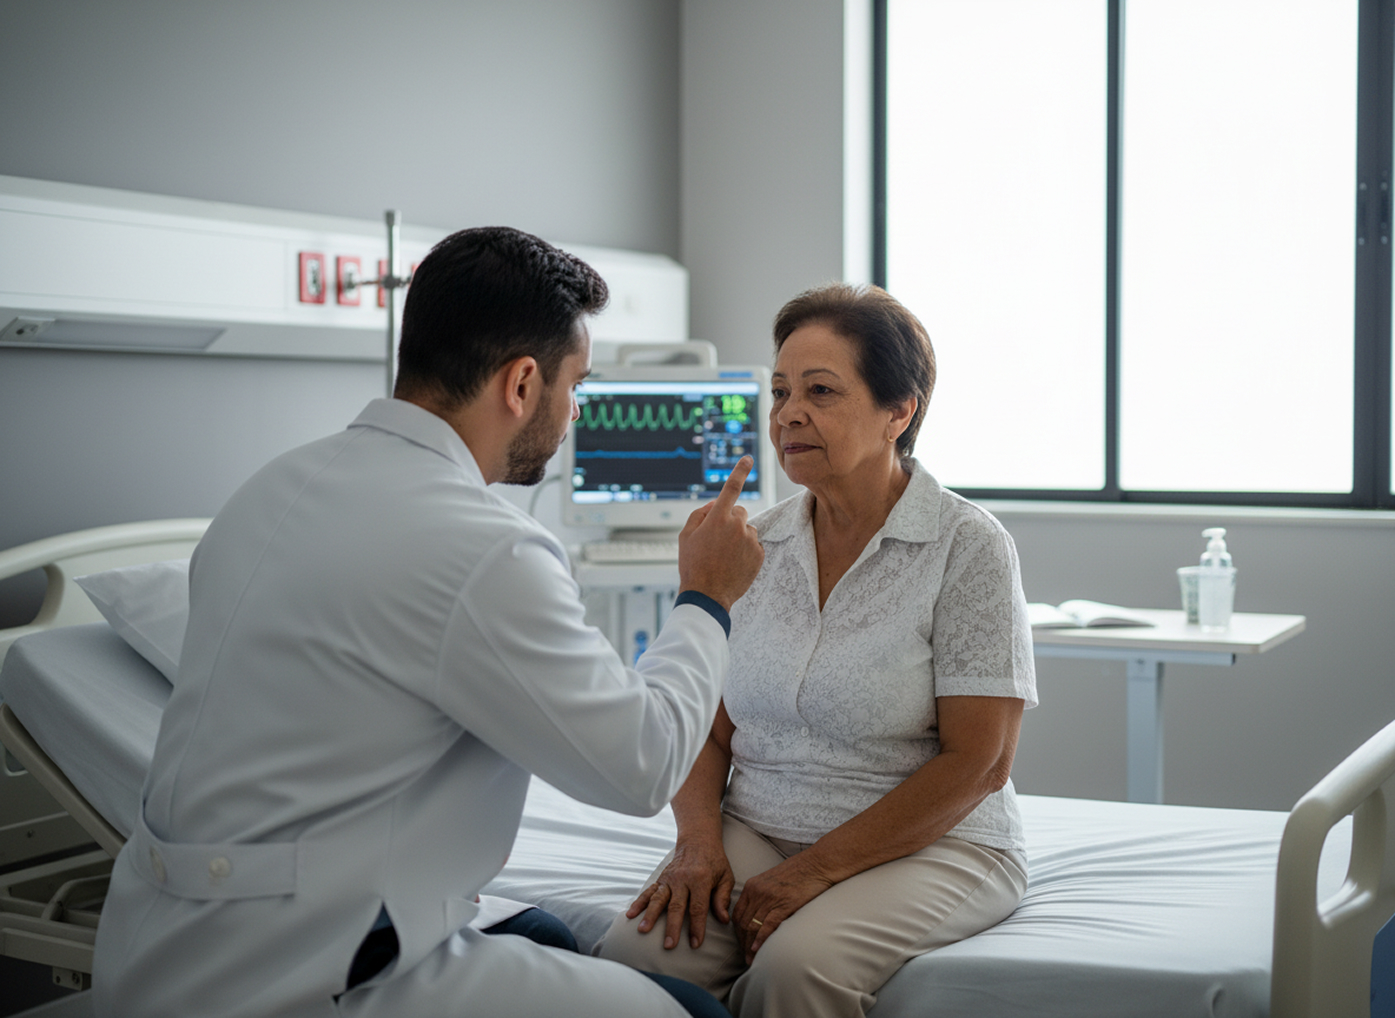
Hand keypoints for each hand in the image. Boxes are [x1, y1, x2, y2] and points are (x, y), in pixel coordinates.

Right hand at [626, 836, 735, 949]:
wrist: (698, 840)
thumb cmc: (715, 861)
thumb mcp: (726, 877)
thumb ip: (723, 898)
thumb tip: (724, 920)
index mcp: (700, 879)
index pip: (698, 907)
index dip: (697, 927)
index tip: (695, 944)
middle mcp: (682, 879)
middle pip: (676, 906)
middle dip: (672, 927)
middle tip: (669, 945)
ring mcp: (669, 879)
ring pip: (658, 899)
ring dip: (650, 915)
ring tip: (643, 930)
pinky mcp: (661, 879)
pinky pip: (648, 892)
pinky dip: (638, 903)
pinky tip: (630, 915)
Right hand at [678, 456, 764, 610]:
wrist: (708, 595)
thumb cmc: (693, 564)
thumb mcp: (686, 536)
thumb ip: (699, 515)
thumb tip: (713, 505)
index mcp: (717, 518)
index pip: (731, 487)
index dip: (740, 471)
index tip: (748, 458)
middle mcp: (737, 525)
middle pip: (739, 512)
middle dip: (730, 520)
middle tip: (717, 540)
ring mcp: (750, 540)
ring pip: (747, 529)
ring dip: (738, 537)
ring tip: (724, 556)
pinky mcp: (759, 554)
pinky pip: (754, 544)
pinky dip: (746, 551)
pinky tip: (734, 563)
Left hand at [730, 852, 834, 962]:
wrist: (816, 864)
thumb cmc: (797, 873)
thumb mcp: (771, 880)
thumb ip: (761, 896)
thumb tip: (758, 915)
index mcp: (752, 886)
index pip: (737, 914)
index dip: (737, 933)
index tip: (742, 945)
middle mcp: (757, 892)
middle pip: (743, 923)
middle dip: (743, 943)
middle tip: (746, 958)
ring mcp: (770, 898)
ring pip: (753, 927)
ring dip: (750, 946)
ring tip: (751, 960)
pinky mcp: (784, 904)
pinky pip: (768, 926)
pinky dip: (761, 940)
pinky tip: (758, 950)